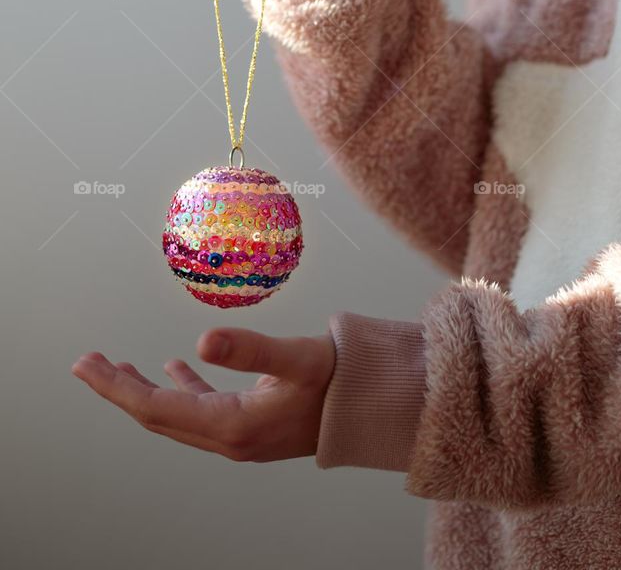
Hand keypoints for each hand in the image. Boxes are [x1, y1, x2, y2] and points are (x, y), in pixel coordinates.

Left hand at [71, 327, 335, 462]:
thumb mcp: (296, 358)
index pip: (156, 409)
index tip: (87, 366)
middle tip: (88, 363)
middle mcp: (228, 438)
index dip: (117, 387)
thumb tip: (201, 340)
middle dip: (120, 389)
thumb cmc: (339, 381)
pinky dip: (182, 389)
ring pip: (176, 414)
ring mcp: (239, 435)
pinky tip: (174, 369)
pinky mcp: (252, 424)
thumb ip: (250, 349)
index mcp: (231, 426)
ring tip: (117, 368)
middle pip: (157, 416)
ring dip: (144, 391)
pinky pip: (202, 409)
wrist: (374, 407)